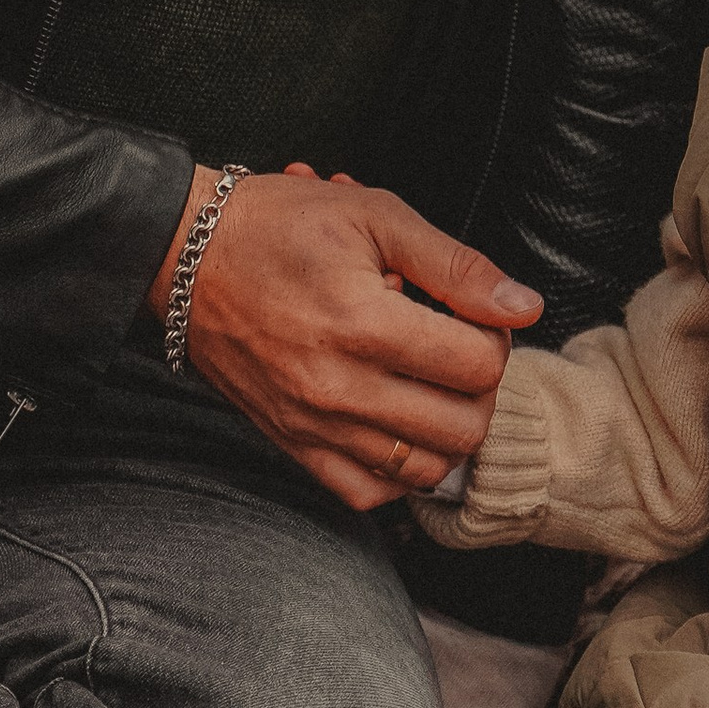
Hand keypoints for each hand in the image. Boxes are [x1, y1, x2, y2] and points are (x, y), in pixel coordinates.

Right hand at [155, 162, 540, 513]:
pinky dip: (397, 471)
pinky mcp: (292, 443)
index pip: (479, 365)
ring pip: (424, 469)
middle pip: (464, 426)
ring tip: (432, 385)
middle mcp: (339, 387)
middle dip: (480, 388)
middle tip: (459, 350)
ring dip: (447, 430)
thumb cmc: (279, 226)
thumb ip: (457, 266)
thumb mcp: (375, 216)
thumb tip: (523, 307)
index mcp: (363, 323)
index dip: (494, 336)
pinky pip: (366, 491)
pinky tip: (399, 425)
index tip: (471, 315)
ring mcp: (313, 424)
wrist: (185, 256)